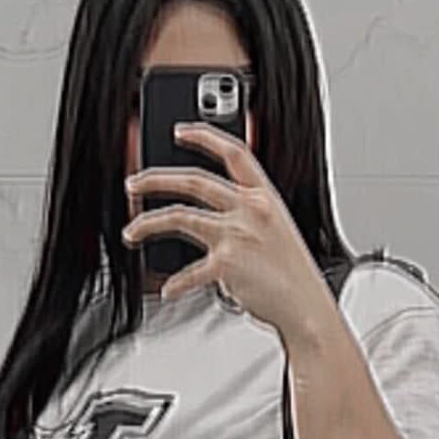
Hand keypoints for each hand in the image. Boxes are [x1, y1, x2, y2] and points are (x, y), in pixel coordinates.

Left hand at [122, 123, 332, 348]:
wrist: (306, 307)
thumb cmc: (292, 274)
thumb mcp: (277, 230)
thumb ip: (247, 214)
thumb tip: (208, 214)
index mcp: (265, 196)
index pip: (234, 152)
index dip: (205, 136)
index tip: (180, 131)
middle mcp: (250, 209)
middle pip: (193, 180)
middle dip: (155, 179)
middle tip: (134, 184)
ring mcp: (237, 234)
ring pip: (178, 216)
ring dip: (147, 223)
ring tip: (132, 231)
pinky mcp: (226, 263)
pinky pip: (188, 271)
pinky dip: (175, 284)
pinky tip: (169, 290)